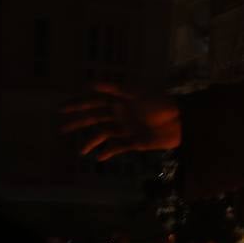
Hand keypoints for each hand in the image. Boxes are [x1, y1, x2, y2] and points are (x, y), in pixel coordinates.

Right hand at [60, 83, 180, 160]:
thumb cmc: (161, 102)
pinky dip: (109, 152)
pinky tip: (99, 158)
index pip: (93, 101)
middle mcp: (121, 113)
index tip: (60, 109)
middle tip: (61, 128)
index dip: (77, 104)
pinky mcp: (137, 142)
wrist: (182, 121)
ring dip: (92, 141)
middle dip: (78, 122)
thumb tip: (89, 84)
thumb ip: (113, 88)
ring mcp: (128, 128)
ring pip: (105, 134)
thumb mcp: (136, 92)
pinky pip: (119, 147)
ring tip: (80, 151)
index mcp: (120, 100)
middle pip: (95, 118)